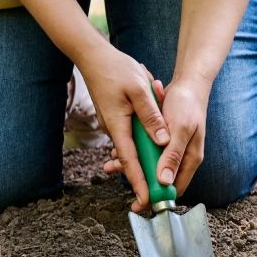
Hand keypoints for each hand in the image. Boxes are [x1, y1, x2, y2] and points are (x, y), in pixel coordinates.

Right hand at [77, 43, 168, 212]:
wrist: (94, 56)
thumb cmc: (116, 70)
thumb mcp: (139, 90)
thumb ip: (151, 116)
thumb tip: (162, 140)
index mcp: (118, 125)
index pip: (129, 160)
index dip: (138, 181)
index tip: (145, 199)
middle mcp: (114, 129)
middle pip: (130, 159)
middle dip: (141, 179)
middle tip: (153, 198)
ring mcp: (115, 124)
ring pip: (132, 148)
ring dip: (143, 162)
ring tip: (155, 181)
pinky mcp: (118, 117)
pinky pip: (131, 136)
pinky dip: (141, 144)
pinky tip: (153, 146)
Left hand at [101, 76, 209, 200]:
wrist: (188, 84)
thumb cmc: (187, 105)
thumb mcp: (180, 129)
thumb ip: (173, 155)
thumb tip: (165, 180)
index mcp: (190, 158)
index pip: (175, 187)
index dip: (157, 197)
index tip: (139, 202)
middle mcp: (181, 157)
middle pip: (159, 179)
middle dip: (137, 180)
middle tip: (117, 175)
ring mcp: (171, 149)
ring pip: (149, 166)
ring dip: (131, 165)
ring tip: (111, 163)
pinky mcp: (162, 141)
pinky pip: (146, 153)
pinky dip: (133, 152)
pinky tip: (118, 149)